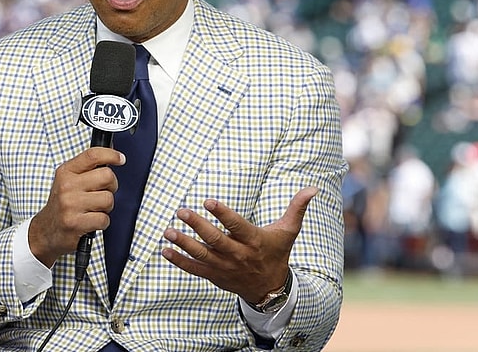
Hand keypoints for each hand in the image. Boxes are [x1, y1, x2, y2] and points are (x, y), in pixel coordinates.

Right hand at [29, 147, 124, 266]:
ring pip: (108, 199)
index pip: (92, 155)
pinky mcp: (75, 223)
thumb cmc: (62, 204)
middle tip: (103, 193)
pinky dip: (102, 222)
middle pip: (107, 176)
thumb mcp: (68, 181)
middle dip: (111, 186)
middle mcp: (66, 186)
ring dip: (106, 207)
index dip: (111, 155)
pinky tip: (91, 222)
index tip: (120, 159)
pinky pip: (104, 219)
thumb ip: (87, 169)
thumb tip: (113, 156)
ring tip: (94, 209)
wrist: (45, 231)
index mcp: (66, 172)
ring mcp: (70, 205)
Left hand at [161, 187, 317, 302]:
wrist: (270, 289)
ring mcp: (224, 267)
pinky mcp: (214, 276)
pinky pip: (194, 269)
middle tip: (181, 211)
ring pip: (202, 255)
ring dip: (184, 244)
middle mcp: (238, 255)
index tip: (208, 200)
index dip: (223, 214)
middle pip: (215, 241)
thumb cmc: (277, 253)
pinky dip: (179, 261)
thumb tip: (313, 188)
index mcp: (254, 241)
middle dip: (197, 226)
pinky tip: (165, 250)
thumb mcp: (288, 231)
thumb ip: (297, 208)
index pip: (236, 226)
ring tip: (168, 231)